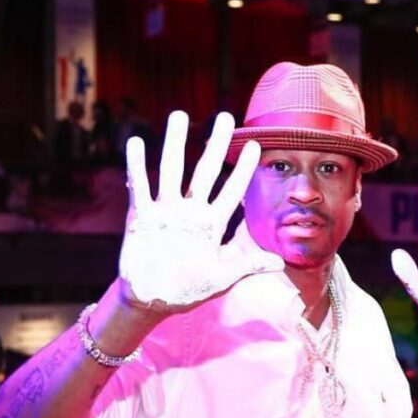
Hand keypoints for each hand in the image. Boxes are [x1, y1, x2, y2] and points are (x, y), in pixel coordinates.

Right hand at [118, 111, 282, 312]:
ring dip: (173, 143)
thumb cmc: (190, 290)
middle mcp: (191, 212)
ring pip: (171, 170)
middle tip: (225, 117)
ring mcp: (166, 212)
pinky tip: (136, 143)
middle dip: (215, 144)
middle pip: (205, 170)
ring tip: (178, 115)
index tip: (255, 145)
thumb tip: (281, 262)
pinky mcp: (141, 218)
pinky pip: (140, 187)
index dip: (243, 169)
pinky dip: (136, 166)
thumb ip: (247, 266)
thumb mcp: (222, 279)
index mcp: (212, 224)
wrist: (153, 302)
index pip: (232, 190)